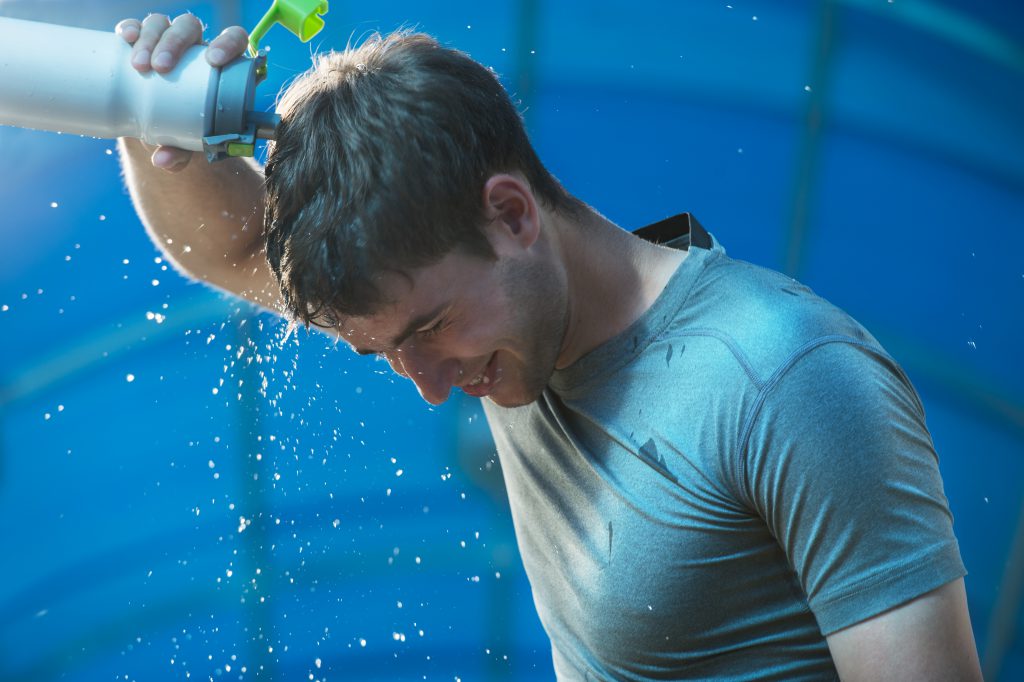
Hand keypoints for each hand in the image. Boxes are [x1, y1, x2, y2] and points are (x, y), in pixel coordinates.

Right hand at [114, 14, 249, 170]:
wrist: (164, 129)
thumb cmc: (188, 133)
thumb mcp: (190, 144)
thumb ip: (181, 153)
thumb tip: (162, 161)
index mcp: (222, 66)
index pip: (234, 39)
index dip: (228, 43)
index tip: (215, 61)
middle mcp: (196, 48)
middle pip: (190, 28)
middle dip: (174, 42)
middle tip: (160, 67)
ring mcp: (169, 42)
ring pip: (162, 24)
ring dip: (150, 38)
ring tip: (139, 65)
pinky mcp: (143, 44)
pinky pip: (137, 27)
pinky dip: (130, 29)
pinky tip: (126, 38)